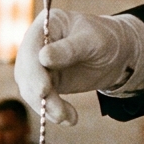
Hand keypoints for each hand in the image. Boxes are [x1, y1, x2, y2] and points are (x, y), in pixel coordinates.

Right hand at [14, 9, 143, 126]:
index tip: (43, 90)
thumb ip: (69, 49)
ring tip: (69, 118)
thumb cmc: (106, 39)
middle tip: (58, 113)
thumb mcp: (93, 41)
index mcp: (46, 25)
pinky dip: (54, 112)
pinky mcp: (44, 82)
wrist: (117, 54)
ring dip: (47, 107)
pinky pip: (42, 100)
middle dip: (40, 95)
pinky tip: (70, 118)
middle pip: (26, 72)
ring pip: (31, 90)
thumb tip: (43, 58)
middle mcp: (36, 45)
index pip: (30, 48)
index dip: (33, 70)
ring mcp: (37, 65)